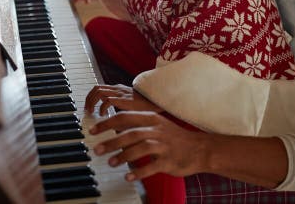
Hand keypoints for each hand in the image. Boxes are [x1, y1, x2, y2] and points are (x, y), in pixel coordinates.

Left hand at [85, 85, 161, 114]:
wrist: (159, 104)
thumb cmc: (146, 108)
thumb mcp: (130, 108)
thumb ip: (121, 112)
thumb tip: (111, 124)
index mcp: (119, 90)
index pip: (100, 87)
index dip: (91, 97)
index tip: (89, 108)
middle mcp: (118, 89)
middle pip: (96, 88)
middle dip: (89, 99)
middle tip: (87, 110)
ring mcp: (121, 93)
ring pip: (99, 92)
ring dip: (92, 102)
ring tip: (93, 113)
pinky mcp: (124, 99)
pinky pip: (107, 100)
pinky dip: (102, 108)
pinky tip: (103, 116)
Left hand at [89, 111, 208, 180]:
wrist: (200, 149)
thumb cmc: (174, 137)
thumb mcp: (157, 124)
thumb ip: (137, 125)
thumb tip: (114, 127)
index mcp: (151, 119)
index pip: (124, 117)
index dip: (107, 123)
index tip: (93, 131)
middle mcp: (156, 130)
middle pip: (130, 133)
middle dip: (111, 142)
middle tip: (97, 150)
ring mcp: (164, 145)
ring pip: (140, 148)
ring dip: (123, 156)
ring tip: (111, 163)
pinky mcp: (169, 161)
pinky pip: (152, 166)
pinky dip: (139, 172)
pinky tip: (128, 177)